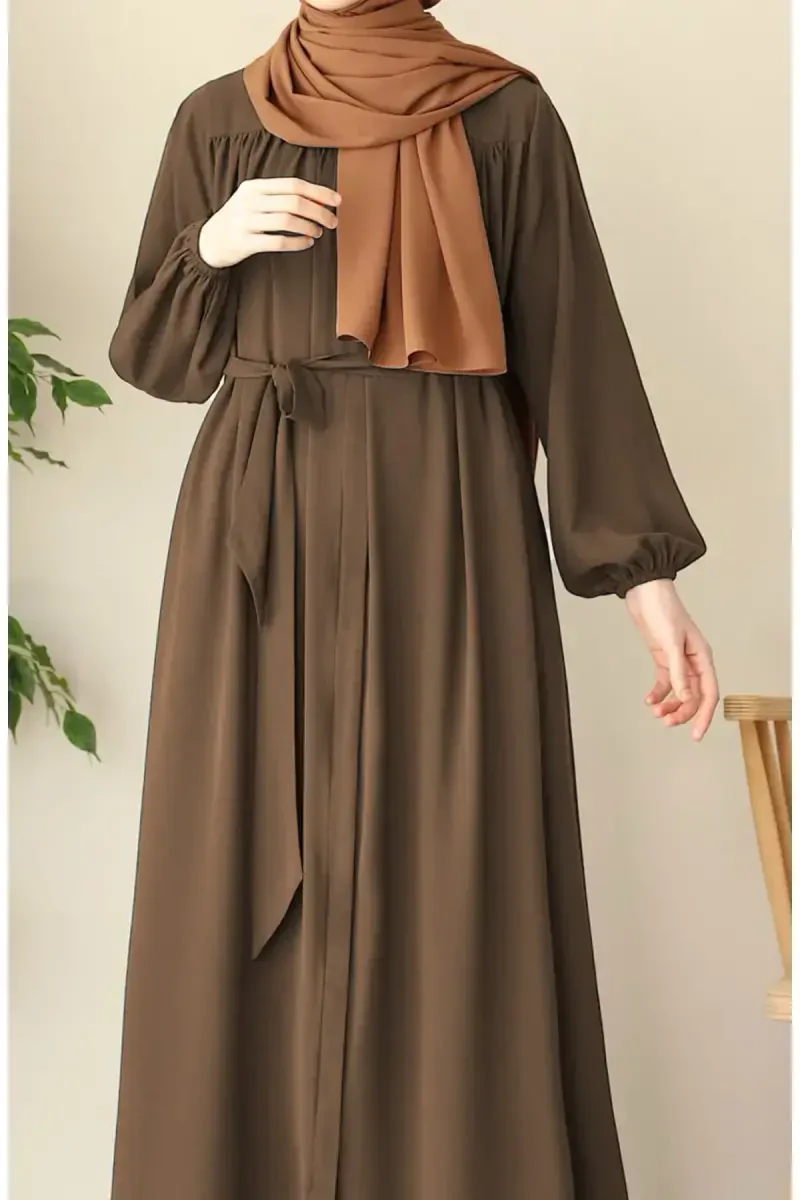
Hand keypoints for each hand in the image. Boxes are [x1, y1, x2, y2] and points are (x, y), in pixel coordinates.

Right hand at [198, 177, 340, 268]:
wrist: (210, 241)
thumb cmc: (240, 219)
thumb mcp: (253, 200)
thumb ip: (279, 196)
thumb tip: (318, 199)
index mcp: (254, 187)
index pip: (293, 185)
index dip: (318, 192)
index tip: (337, 201)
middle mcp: (250, 201)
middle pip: (294, 202)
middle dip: (319, 211)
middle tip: (332, 221)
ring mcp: (246, 221)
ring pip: (287, 221)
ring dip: (309, 227)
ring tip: (319, 232)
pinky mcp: (246, 242)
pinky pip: (278, 242)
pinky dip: (297, 243)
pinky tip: (307, 243)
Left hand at [625, 578, 717, 741]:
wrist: (644, 592)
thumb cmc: (663, 611)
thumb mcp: (671, 643)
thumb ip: (679, 672)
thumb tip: (688, 698)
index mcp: (703, 657)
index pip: (709, 693)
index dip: (704, 716)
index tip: (696, 734)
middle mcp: (693, 662)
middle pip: (694, 696)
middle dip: (682, 713)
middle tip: (666, 723)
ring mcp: (678, 661)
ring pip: (680, 692)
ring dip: (669, 705)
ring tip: (656, 713)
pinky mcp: (663, 658)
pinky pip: (665, 682)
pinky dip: (658, 693)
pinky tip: (649, 700)